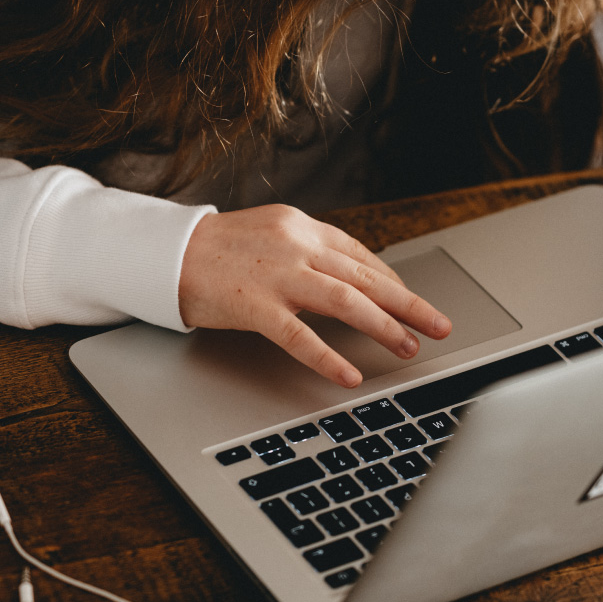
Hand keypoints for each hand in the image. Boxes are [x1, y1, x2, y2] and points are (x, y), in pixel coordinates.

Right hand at [178, 205, 450, 386]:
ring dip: (383, 325)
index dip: (391, 280)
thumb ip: (305, 252)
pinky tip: (350, 374)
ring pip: (346, 301)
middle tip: (438, 325)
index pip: (361, 254)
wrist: (164, 253)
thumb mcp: (268, 236)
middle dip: (408, 303)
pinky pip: (300, 336)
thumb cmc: (214, 249)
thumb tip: (344, 276)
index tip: (411, 299)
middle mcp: (297, 246)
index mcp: (302, 227)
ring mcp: (277, 276)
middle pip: (366, 276)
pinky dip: (329, 356)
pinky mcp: (255, 305)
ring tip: (408, 346)